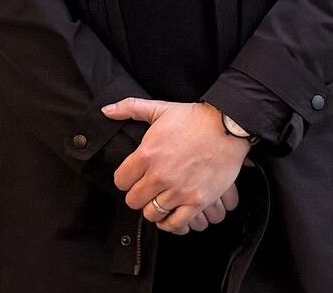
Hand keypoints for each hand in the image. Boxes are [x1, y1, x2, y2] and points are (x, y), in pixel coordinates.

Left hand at [103, 98, 250, 233]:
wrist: (225, 127)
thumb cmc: (193, 119)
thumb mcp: (157, 108)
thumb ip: (129, 108)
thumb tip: (107, 110)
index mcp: (146, 154)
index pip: (121, 181)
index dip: (124, 180)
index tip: (130, 178)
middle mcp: (160, 175)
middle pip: (134, 201)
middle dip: (136, 196)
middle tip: (143, 191)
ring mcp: (179, 190)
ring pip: (152, 214)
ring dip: (152, 210)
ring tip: (157, 202)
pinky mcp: (197, 201)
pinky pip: (176, 223)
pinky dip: (171, 223)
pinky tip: (170, 215)